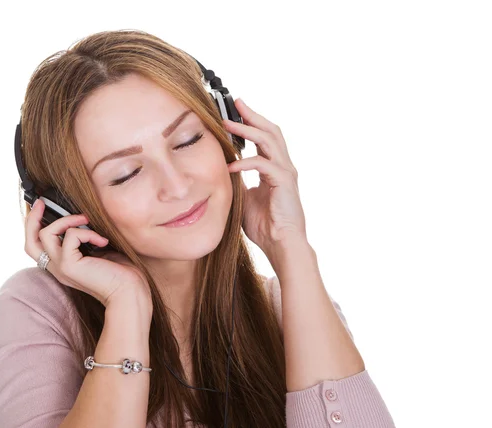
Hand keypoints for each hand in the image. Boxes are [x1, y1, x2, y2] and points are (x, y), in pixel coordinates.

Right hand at [24, 199, 151, 307]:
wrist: (129, 292)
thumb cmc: (121, 272)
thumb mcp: (98, 250)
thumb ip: (85, 238)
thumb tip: (82, 217)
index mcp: (63, 265)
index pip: (37, 246)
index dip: (36, 226)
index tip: (43, 208)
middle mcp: (57, 268)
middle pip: (30, 241)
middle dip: (32, 218)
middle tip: (41, 203)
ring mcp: (61, 268)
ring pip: (45, 234)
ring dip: (66, 220)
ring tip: (86, 219)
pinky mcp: (69, 266)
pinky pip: (70, 236)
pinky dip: (87, 232)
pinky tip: (102, 241)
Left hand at [224, 98, 308, 258]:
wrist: (280, 245)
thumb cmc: (264, 226)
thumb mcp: (244, 199)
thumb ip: (237, 182)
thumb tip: (221, 171)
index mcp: (275, 169)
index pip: (264, 138)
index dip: (251, 123)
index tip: (235, 111)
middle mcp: (283, 166)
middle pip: (270, 131)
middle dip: (252, 115)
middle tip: (235, 102)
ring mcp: (286, 173)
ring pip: (269, 140)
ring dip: (247, 129)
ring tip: (227, 122)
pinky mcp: (284, 183)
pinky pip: (262, 165)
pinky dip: (244, 162)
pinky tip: (229, 165)